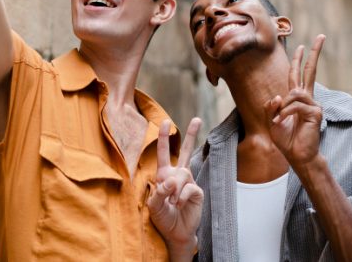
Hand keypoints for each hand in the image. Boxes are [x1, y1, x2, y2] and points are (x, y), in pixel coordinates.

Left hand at [147, 118, 202, 252]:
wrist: (175, 233)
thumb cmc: (162, 218)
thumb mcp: (153, 206)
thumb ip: (159, 192)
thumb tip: (171, 181)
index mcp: (164, 175)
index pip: (163, 153)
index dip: (163, 137)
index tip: (165, 121)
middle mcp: (177, 175)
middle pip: (185, 151)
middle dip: (191, 135)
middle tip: (197, 119)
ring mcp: (188, 182)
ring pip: (182, 174)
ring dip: (174, 189)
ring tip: (172, 202)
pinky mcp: (197, 192)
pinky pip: (188, 188)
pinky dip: (181, 197)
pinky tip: (178, 205)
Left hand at [263, 34, 325, 167]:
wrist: (297, 156)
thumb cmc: (285, 139)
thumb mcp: (271, 120)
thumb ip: (272, 107)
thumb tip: (279, 96)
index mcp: (297, 98)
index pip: (298, 75)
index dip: (299, 60)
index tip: (300, 45)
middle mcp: (307, 98)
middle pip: (311, 71)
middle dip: (314, 53)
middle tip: (321, 36)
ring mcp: (313, 105)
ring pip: (294, 94)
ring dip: (283, 107)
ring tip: (278, 120)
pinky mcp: (316, 113)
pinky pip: (296, 106)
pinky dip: (285, 113)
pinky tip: (281, 122)